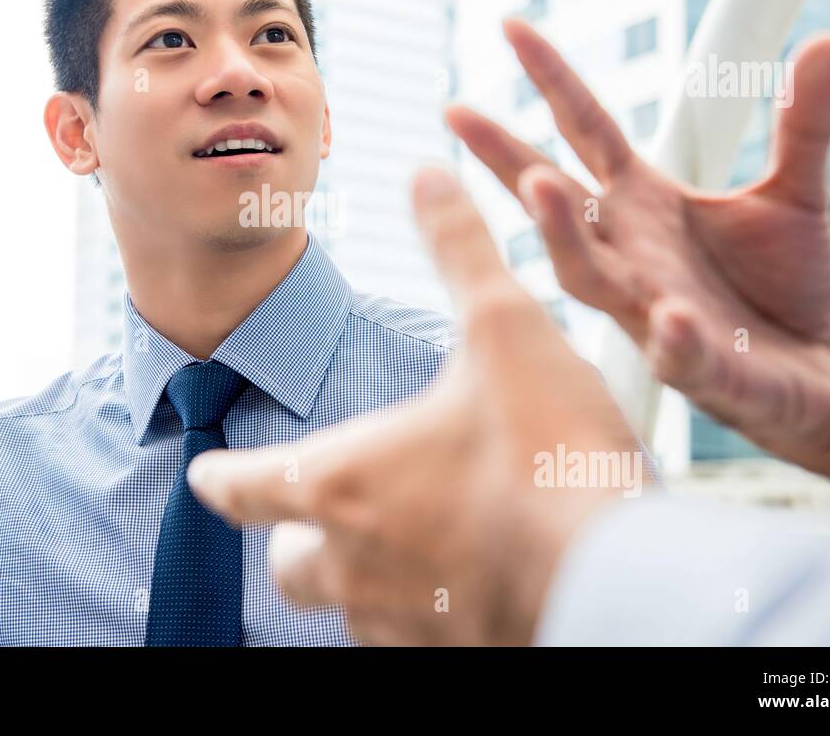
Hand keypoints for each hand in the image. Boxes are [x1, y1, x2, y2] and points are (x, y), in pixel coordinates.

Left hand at [187, 167, 646, 644]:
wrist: (622, 578)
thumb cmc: (554, 456)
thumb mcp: (507, 329)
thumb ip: (460, 250)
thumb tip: (427, 173)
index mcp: (344, 482)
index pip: (241, 489)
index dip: (219, 477)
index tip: (207, 474)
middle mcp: (355, 563)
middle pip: (287, 564)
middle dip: (293, 534)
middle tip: (324, 508)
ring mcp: (401, 623)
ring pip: (346, 608)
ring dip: (361, 572)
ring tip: (414, 536)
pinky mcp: (452, 656)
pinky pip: (409, 641)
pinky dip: (421, 612)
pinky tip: (468, 580)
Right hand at [447, 18, 829, 480]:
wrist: (816, 373)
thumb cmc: (782, 286)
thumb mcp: (797, 193)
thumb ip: (803, 125)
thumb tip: (826, 42)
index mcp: (645, 203)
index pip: (586, 129)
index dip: (551, 78)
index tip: (511, 26)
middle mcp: (632, 251)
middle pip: (555, 199)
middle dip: (505, 157)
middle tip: (460, 116)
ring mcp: (655, 309)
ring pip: (588, 275)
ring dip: (561, 234)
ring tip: (541, 188)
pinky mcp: (702, 368)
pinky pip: (677, 354)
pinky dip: (672, 340)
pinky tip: (672, 320)